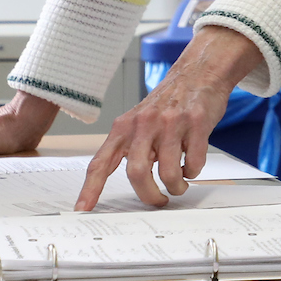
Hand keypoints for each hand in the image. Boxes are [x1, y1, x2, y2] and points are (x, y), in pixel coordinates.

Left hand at [79, 27, 264, 209]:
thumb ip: (129, 147)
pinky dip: (193, 172)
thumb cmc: (167, 103)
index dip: (90, 188)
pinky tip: (191, 164)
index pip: (101, 162)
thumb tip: (130, 182)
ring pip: (168, 173)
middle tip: (158, 200)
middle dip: (149, 195)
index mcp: (124, 127)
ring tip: (179, 184)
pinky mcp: (196, 123)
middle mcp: (144, 124)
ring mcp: (170, 123)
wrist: (197, 72)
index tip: (82, 208)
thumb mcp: (138, 121)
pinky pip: (193, 163)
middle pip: (137, 173)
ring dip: (176, 187)